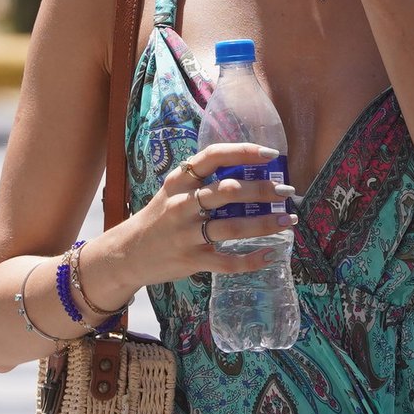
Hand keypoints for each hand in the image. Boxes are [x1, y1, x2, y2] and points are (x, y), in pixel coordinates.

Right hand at [113, 143, 297, 286]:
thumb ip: (205, 181)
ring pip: (232, 227)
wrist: (125, 254)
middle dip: (262, 190)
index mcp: (180, 182)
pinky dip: (251, 260)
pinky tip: (270, 254)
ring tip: (288, 220)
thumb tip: (253, 171)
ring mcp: (185, 234)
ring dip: (264, 224)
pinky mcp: (190, 260)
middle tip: (286, 191)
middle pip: (228, 191)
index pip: (213, 157)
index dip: (244, 152)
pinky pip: (226, 261)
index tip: (272, 155)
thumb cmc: (160, 217)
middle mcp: (182, 205)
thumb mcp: (174, 191)